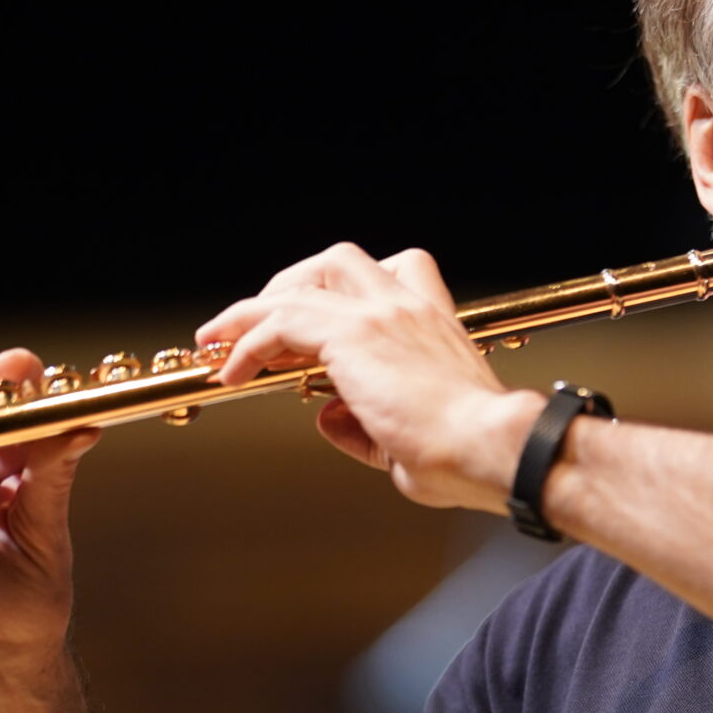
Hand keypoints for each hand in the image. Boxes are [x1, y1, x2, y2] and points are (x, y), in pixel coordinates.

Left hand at [197, 244, 539, 511]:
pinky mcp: (353, 336)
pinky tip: (232, 371)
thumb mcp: (409, 437)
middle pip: (337, 261)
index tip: (306, 326)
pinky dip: (247, 343)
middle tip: (258, 323)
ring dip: (253, 310)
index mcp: (433, 321)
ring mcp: (381, 315)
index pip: (388, 274)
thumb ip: (364, 425)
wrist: (491, 446)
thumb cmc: (468, 451)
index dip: (338, 294)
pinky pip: (281, 323)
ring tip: (222, 341)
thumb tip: (328, 418)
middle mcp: (408, 306)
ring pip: (300, 285)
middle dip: (289, 286)